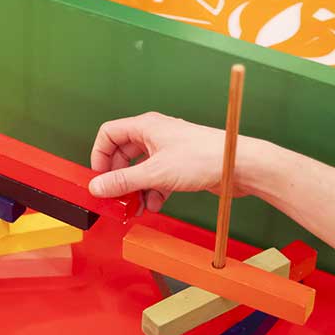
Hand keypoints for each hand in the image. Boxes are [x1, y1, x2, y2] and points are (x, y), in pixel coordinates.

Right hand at [88, 112, 261, 211]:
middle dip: (118, 177)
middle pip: (123, 154)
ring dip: (136, 189)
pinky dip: (153, 192)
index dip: (100, 156)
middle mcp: (155, 136)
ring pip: (141, 169)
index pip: (109, 134)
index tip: (100, 178)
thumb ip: (122, 181)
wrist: (238, 165)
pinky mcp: (179, 166)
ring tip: (137, 207)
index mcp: (146, 127)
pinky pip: (157, 179)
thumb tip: (96, 187)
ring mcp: (168, 151)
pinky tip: (155, 205)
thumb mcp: (155, 173)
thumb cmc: (203, 158)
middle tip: (116, 196)